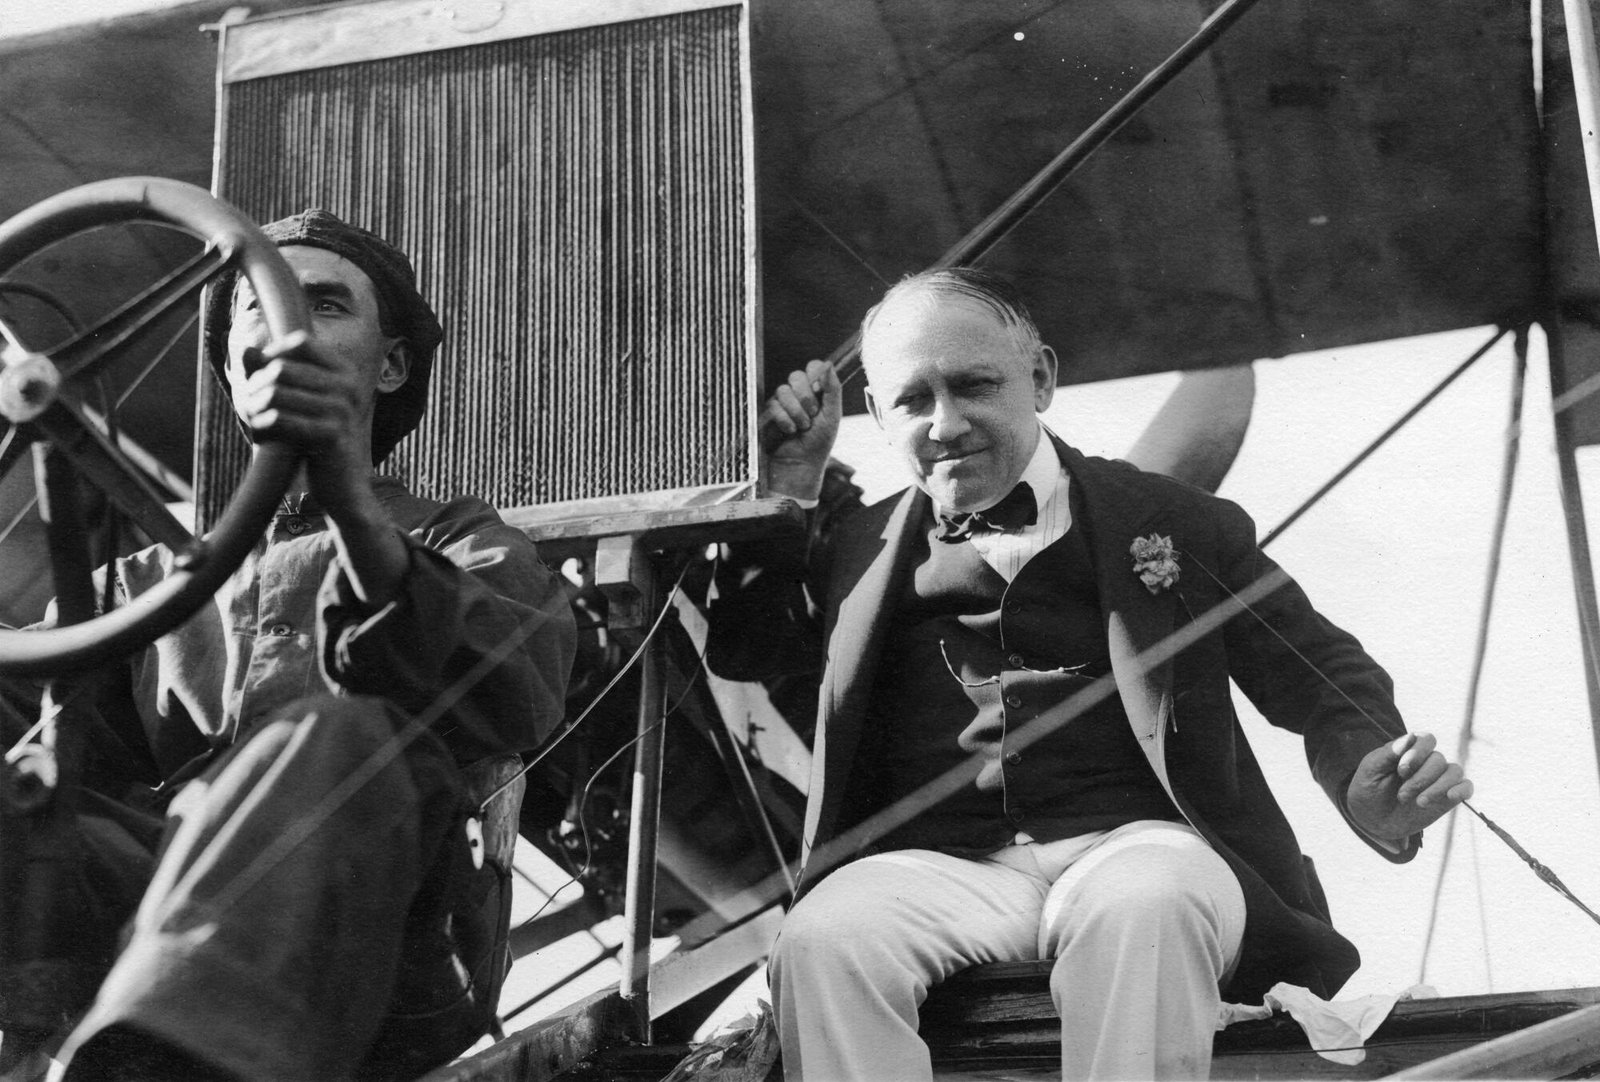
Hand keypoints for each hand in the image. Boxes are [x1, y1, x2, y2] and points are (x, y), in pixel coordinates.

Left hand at [235, 330, 374, 510]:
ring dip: (255, 406)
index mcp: (347, 373)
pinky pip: (280, 419)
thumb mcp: (299, 401)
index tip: (261, 375)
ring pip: (275, 392)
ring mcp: (343, 410)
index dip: (273, 354)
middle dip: (256, 384)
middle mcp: (349, 387)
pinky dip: (262, 427)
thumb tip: (245, 349)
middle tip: (249, 403)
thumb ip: (272, 372)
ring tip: (251, 418)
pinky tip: (259, 436)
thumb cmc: (316, 438)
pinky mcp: (332, 434)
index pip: (300, 343)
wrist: (341, 484)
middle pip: (282, 367)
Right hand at [762, 360, 841, 500]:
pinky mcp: (768, 413)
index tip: (820, 392)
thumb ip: (833, 389)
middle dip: (806, 397)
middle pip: (796, 376)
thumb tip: (829, 365)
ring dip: (796, 412)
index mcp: (816, 391)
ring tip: (802, 427)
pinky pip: (773, 405)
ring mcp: (782, 402)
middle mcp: (798, 393)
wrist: (800, 464)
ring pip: (783, 391)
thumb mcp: (832, 415)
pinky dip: (784, 420)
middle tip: (812, 414)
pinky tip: (789, 431)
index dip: (815, 375)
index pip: (813, 366)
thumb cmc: (819, 442)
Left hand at [1346, 732, 1472, 841]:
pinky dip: (1462, 790)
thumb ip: (1389, 753)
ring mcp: (1439, 779)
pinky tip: (1450, 797)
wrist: (1372, 818)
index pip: (1426, 740)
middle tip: (1402, 796)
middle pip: (1438, 759)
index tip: (1401, 771)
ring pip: (1454, 772)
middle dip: (1421, 779)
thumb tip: (1410, 737)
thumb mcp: (1371, 770)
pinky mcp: (1448, 797)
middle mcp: (1427, 761)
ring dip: (1438, 787)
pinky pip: (1466, 787)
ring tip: (1419, 803)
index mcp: (1409, 749)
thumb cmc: (1369, 788)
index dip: (1418, 753)